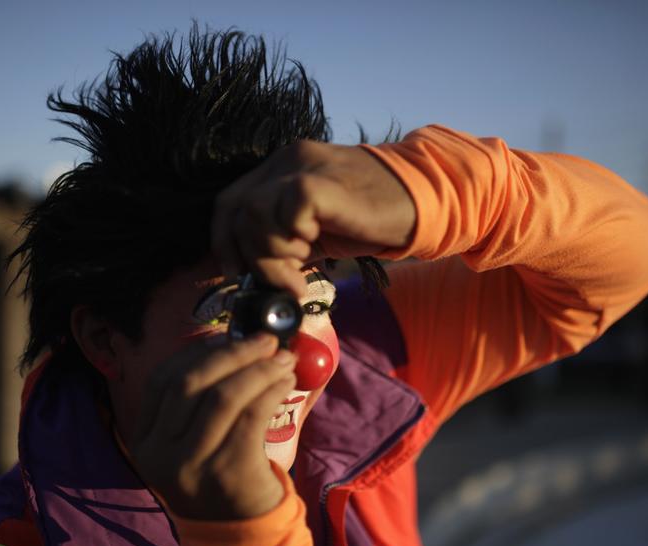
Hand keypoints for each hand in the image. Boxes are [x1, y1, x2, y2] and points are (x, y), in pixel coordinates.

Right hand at [128, 333, 295, 519]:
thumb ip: (203, 398)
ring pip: (223, 396)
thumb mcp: (195, 441)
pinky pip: (251, 417)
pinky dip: (270, 391)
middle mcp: (160, 454)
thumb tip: (240, 341)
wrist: (239, 537)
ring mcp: (191, 467)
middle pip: (190, 382)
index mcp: (146, 441)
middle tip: (265, 340)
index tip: (228, 336)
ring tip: (282, 361)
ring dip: (258, 370)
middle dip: (232, 353)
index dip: (196, 352)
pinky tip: (285, 383)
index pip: (162, 380)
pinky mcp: (227, 474)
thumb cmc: (222, 475)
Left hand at [212, 141, 415, 296]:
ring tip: (302, 269)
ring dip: (273, 254)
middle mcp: (286, 161)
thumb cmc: (370, 219)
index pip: (229, 202)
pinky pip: (287, 212)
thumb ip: (283, 243)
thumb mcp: (316, 231)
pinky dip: (293, 239)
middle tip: (286, 282)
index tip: (238, 275)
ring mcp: (303, 167)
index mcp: (281, 169)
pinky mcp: (322, 183)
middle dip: (252, 258)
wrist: (422, 202)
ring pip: (255, 213)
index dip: (225, 243)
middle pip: (237, 211)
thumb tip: (252, 276)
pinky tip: (314, 250)